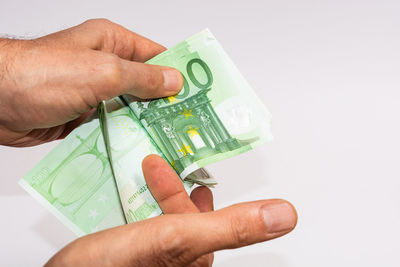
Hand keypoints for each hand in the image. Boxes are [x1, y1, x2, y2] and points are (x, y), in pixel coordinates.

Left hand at [0, 19, 182, 145]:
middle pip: (146, 85)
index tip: (200, 93)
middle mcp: (105, 66)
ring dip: (149, 123)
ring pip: (132, 109)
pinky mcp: (86, 116)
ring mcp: (96, 93)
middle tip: (191, 124)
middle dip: (167, 104)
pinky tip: (145, 149)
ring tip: (175, 140)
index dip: (179, 73)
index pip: (156, 56)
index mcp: (112, 43)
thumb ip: (141, 78)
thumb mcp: (101, 71)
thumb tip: (174, 81)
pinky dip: (129, 137)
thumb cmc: (42, 75)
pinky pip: (115, 126)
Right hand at [46, 155, 296, 266]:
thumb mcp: (178, 237)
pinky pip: (148, 226)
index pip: (213, 223)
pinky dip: (145, 207)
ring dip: (162, 195)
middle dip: (176, 192)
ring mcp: (157, 260)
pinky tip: (135, 199)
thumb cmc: (115, 265)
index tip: (192, 173)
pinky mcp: (135, 256)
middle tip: (160, 167)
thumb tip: (285, 215)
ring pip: (169, 220)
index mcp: (197, 257)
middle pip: (189, 220)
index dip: (198, 196)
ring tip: (151, 174)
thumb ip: (231, 226)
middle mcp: (180, 261)